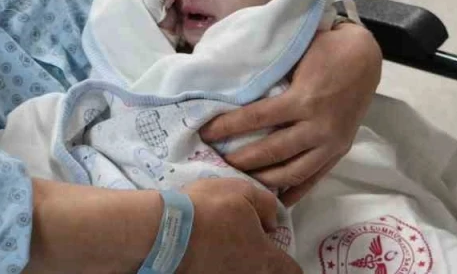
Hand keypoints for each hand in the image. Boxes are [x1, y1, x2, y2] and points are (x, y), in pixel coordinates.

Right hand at [177, 179, 300, 273]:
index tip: (274, 245)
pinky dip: (216, 264)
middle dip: (262, 261)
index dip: (287, 259)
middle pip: (266, 273)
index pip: (292, 270)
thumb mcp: (243, 191)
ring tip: (221, 244)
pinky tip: (205, 250)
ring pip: (241, 273)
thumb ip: (266, 205)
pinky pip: (219, 271)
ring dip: (237, 263)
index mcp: (266, 258)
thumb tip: (271, 222)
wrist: (164, 231)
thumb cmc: (209, 209)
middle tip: (245, 242)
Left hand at [201, 22, 381, 205]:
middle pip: (271, 152)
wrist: (364, 57)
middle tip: (215, 161)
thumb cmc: (324, 50)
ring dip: (263, 179)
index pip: (256, 118)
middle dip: (240, 160)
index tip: (204, 132)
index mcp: (303, 99)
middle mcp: (317, 126)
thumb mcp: (295, 56)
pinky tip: (274, 199)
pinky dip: (294, 191)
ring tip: (239, 178)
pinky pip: (314, 179)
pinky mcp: (339, 151)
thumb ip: (270, 75)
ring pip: (292, 172)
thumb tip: (231, 86)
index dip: (227, 127)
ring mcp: (331, 142)